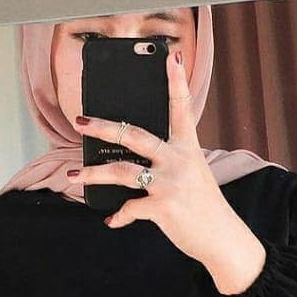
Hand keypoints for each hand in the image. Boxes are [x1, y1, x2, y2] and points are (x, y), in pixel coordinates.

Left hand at [70, 50, 266, 293]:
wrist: (222, 238)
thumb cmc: (204, 208)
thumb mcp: (193, 176)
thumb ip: (169, 163)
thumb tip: (133, 163)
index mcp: (188, 148)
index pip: (182, 108)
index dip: (176, 81)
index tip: (170, 57)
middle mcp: (178, 160)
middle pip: (134, 135)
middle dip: (104, 126)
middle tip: (80, 121)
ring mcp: (169, 183)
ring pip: (122, 171)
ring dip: (94, 174)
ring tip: (74, 176)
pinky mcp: (163, 207)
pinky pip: (130, 208)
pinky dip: (119, 216)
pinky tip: (111, 220)